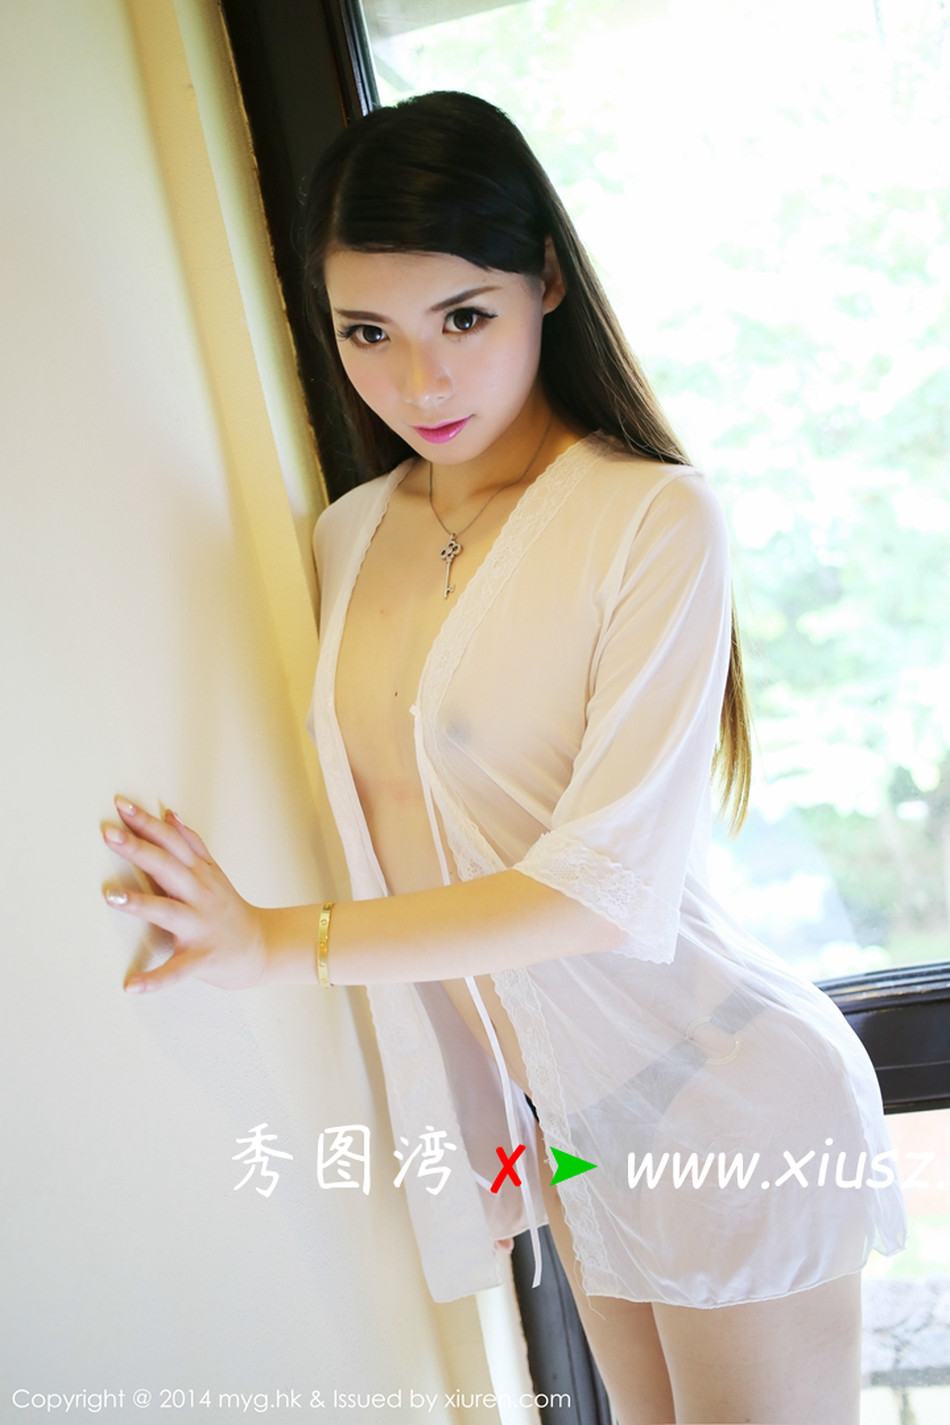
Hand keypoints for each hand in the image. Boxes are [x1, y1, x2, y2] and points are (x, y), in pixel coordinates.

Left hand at [102, 798, 267, 993]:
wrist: (262, 948)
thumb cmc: (230, 910)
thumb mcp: (213, 872)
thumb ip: (191, 843)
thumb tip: (169, 814)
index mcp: (200, 874)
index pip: (171, 841)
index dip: (147, 823)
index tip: (120, 806)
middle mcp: (200, 895)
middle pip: (168, 867)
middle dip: (139, 849)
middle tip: (110, 834)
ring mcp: (201, 927)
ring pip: (169, 912)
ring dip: (141, 904)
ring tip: (112, 896)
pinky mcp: (202, 958)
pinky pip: (177, 970)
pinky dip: (156, 979)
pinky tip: (132, 985)